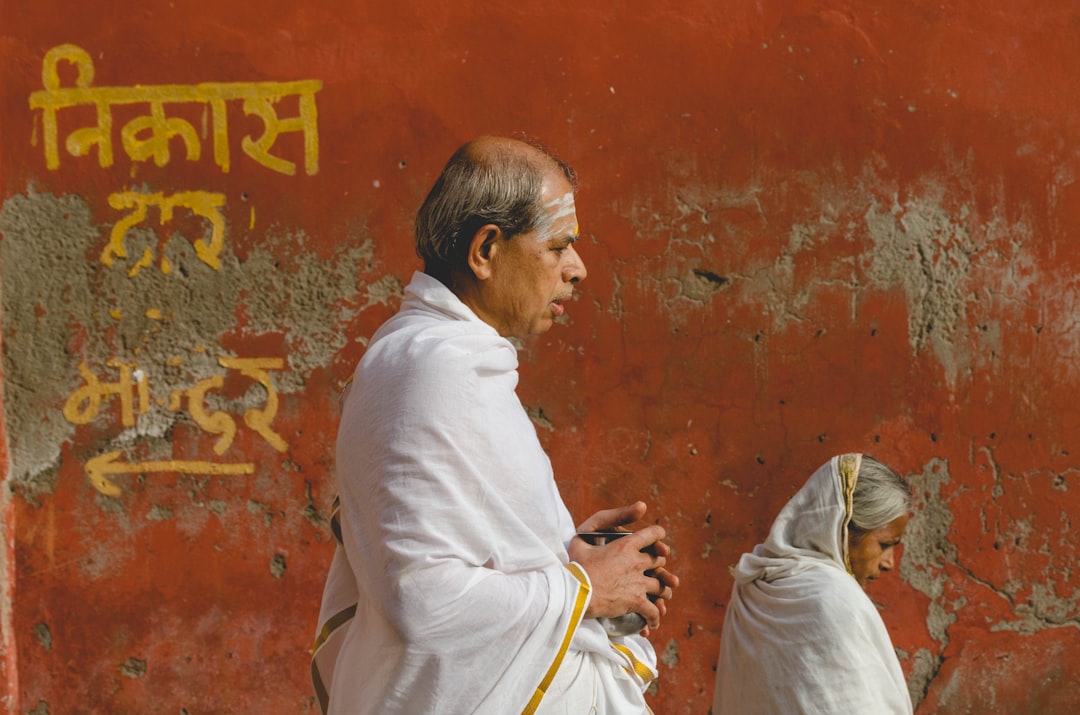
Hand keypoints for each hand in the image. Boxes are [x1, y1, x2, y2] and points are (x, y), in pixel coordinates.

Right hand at [568, 502, 679, 631]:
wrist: (574, 592)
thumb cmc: (575, 566)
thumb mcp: (581, 540)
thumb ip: (593, 529)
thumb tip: (603, 526)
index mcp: (626, 545)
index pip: (653, 534)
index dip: (658, 536)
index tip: (658, 542)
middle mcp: (637, 562)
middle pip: (660, 561)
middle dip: (658, 566)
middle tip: (655, 572)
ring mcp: (639, 583)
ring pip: (662, 587)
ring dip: (663, 592)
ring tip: (660, 597)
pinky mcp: (636, 602)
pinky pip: (653, 611)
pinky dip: (655, 617)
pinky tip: (653, 621)